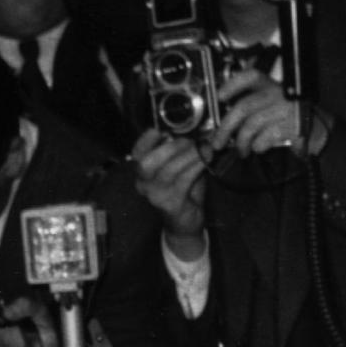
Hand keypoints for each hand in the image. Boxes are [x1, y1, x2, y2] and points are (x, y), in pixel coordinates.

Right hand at [132, 125, 209, 251]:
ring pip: (168, 170)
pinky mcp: (170, 204)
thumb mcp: (179, 165)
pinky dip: (198, 165)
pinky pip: (184, 180)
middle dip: (171, 147)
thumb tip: (196, 124)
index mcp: (142, 171)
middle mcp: (143, 184)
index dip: (148, 138)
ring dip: (190, 155)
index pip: (137, 151)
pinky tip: (208, 157)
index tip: (165, 129)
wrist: (185, 222)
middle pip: (146, 162)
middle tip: (192, 139)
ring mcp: (154, 195)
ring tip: (205, 146)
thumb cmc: (183, 189)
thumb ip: (180, 148)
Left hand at [209, 69, 327, 161]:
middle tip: (218, 142)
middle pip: (245, 106)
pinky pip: (267, 136)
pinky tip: (259, 148)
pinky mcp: (294, 125)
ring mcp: (287, 108)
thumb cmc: (290, 122)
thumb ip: (252, 111)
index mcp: (274, 86)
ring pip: (252, 124)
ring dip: (242, 142)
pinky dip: (259, 145)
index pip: (252, 76)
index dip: (233, 84)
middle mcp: (280, 94)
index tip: (220, 97)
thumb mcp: (271, 110)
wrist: (320, 133)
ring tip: (241, 150)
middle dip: (226, 127)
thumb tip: (224, 124)